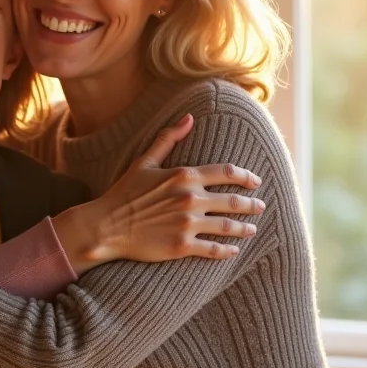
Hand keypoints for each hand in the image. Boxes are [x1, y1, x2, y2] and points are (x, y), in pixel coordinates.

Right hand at [53, 114, 265, 271]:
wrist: (106, 226)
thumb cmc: (124, 193)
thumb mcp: (144, 162)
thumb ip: (168, 139)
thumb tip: (188, 118)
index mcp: (184, 176)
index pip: (227, 172)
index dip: (246, 176)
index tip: (256, 181)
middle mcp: (190, 199)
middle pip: (234, 201)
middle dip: (251, 204)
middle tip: (260, 206)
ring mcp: (188, 224)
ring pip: (228, 226)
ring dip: (245, 227)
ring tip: (252, 229)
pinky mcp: (182, 246)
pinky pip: (214, 249)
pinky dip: (228, 250)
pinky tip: (234, 250)